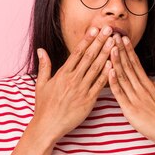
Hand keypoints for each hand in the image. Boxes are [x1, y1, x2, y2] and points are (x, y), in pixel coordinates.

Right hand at [32, 25, 114, 141]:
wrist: (48, 126)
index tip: (94, 29)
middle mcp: (72, 79)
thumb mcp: (41, 84)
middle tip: (109, 29)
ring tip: (114, 42)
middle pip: (89, 57)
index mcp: (62, 74)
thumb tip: (41, 50)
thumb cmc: (44, 106)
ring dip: (106, 53)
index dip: (87, 40)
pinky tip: (113, 63)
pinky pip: (99, 85)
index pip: (77, 53)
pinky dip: (106, 74)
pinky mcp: (88, 101)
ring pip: (96, 68)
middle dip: (100, 41)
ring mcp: (81, 90)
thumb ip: (44, 66)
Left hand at [108, 33, 154, 148]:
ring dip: (116, 61)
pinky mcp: (130, 108)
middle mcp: (142, 88)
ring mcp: (136, 97)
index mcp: (149, 85)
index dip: (129, 50)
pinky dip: (114, 81)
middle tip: (114, 35)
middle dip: (121, 49)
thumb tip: (151, 81)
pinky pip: (120, 92)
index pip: (137, 64)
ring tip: (110, 47)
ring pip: (124, 75)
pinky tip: (108, 70)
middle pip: (129, 65)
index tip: (123, 39)